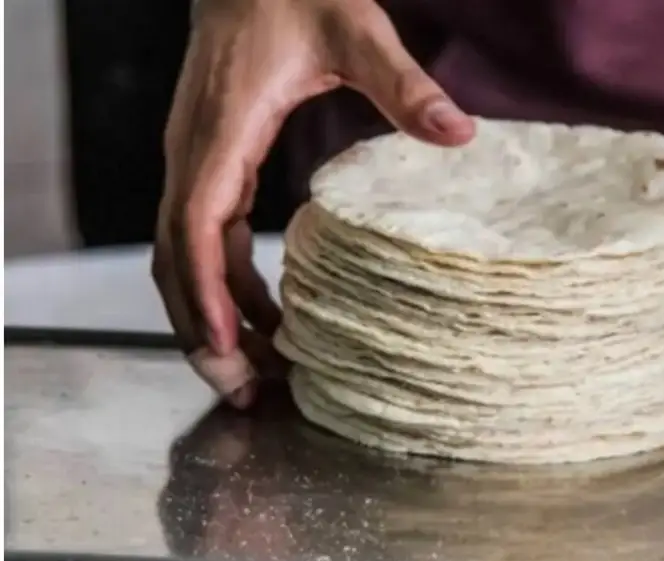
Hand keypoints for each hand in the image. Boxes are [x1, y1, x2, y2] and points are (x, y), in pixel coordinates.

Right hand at [152, 0, 474, 407]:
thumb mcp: (355, 31)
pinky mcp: (213, 163)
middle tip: (240, 392)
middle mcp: (194, 155)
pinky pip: (206, 240)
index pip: (192, 225)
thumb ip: (402, 83)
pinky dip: (226, 287)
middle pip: (176, 260)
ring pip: (184, 258)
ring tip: (252, 376)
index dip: (203, 292)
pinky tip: (265, 319)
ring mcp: (198, 161)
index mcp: (219, 132)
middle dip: (200, 329)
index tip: (224, 347)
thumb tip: (459, 134)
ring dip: (209, 318)